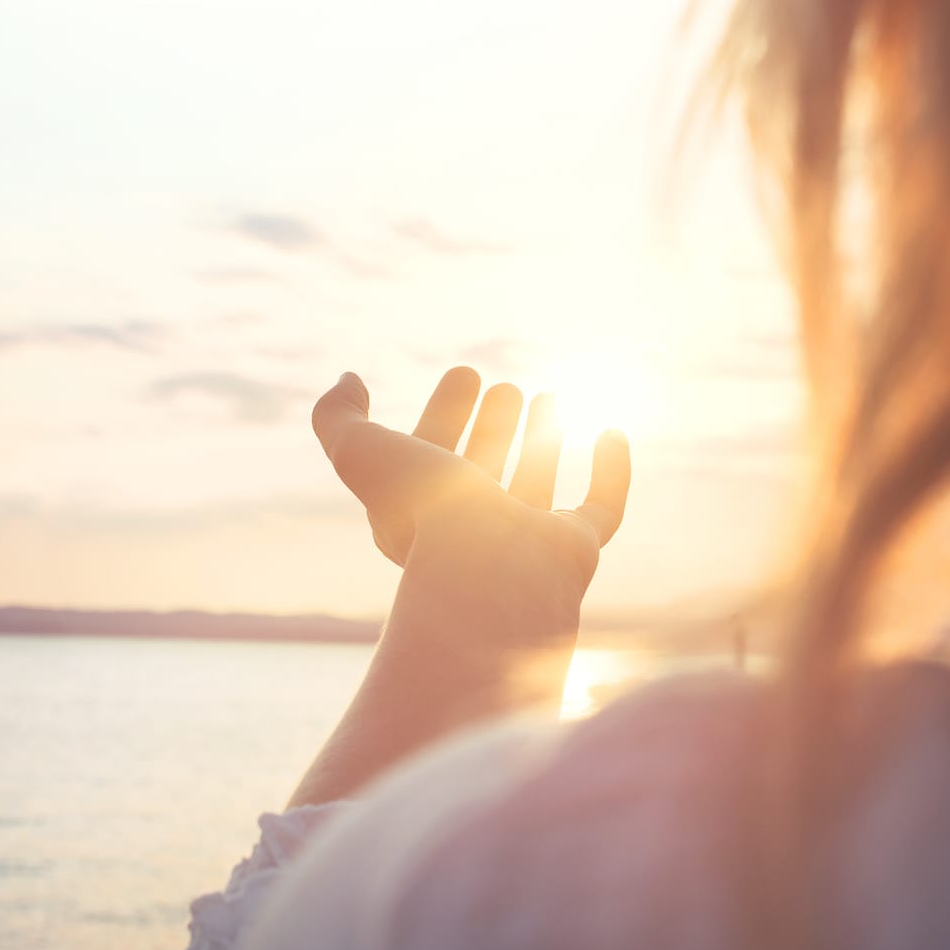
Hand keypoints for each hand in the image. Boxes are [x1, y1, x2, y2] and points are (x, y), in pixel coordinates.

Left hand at [311, 366, 629, 657]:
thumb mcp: (359, 452)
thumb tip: (350, 379)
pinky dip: (611, 471)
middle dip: (494, 426)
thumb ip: (337, 415)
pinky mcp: (575, 550)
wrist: (488, 576)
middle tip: (505, 388)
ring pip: (535, 485)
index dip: (444, 411)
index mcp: (421, 512)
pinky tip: (612, 430)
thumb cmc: (422, 516)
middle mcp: (474, 531)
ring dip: (542, 440)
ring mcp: (527, 543)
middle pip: (484, 471)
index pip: (433, 455)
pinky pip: (601, 508)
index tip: (464, 372)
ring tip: (549, 396)